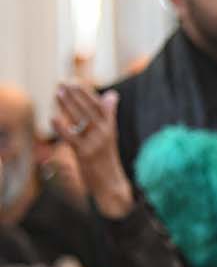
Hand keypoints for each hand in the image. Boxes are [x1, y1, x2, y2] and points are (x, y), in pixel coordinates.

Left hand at [50, 83, 129, 218]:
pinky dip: (62, 128)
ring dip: (68, 105)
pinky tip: (53, 118)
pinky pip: (72, 138)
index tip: (76, 81)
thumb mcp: (109, 135)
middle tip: (63, 82)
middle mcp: (104, 134)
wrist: (111, 184)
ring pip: (81, 120)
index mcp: (110, 128)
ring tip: (58, 92)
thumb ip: (108, 114)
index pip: (99, 106)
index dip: (88, 93)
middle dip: (76, 95)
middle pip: (89, 110)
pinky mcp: (85, 154)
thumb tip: (112, 95)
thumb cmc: (106, 159)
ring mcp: (95, 144)